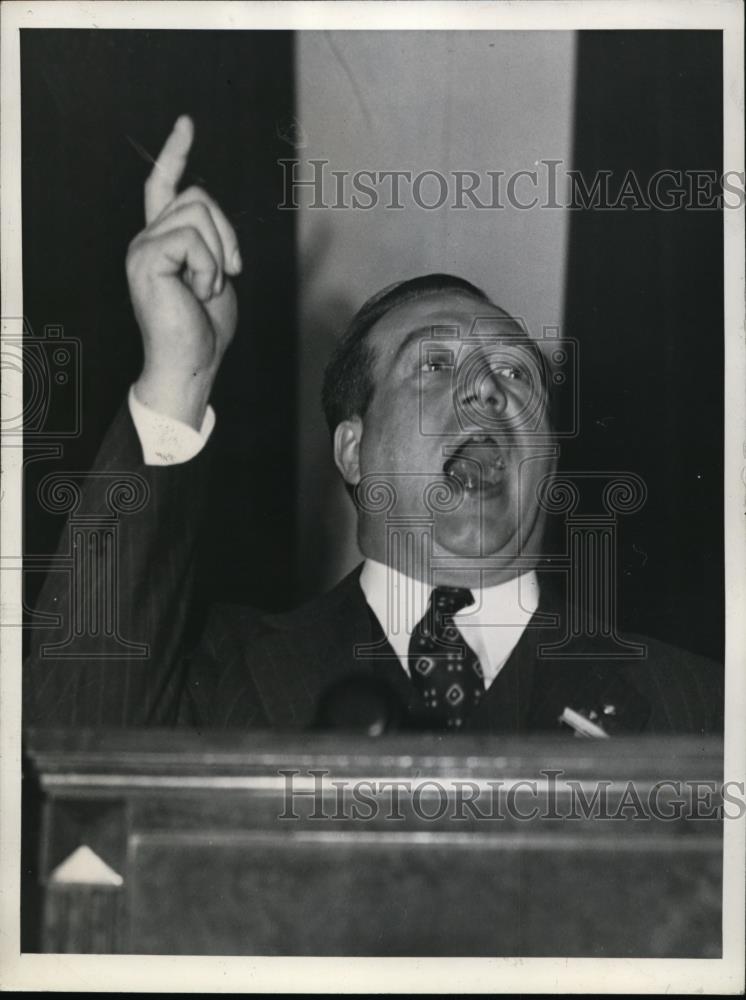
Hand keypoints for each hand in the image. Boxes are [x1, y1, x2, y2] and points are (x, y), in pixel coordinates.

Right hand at [126, 115, 241, 427]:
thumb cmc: (205, 330)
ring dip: (218, 255)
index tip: (186, 124)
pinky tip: (197, 292)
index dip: (175, 154)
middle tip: (225, 275)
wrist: (190, 364)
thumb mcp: (217, 277)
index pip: (165, 187)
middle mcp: (146, 238)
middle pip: (198, 196)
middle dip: (226, 234)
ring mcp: (143, 247)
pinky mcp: (147, 258)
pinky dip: (208, 267)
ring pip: (199, 214)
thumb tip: (226, 229)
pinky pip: (194, 240)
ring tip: (205, 289)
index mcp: (162, 241)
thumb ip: (214, 246)